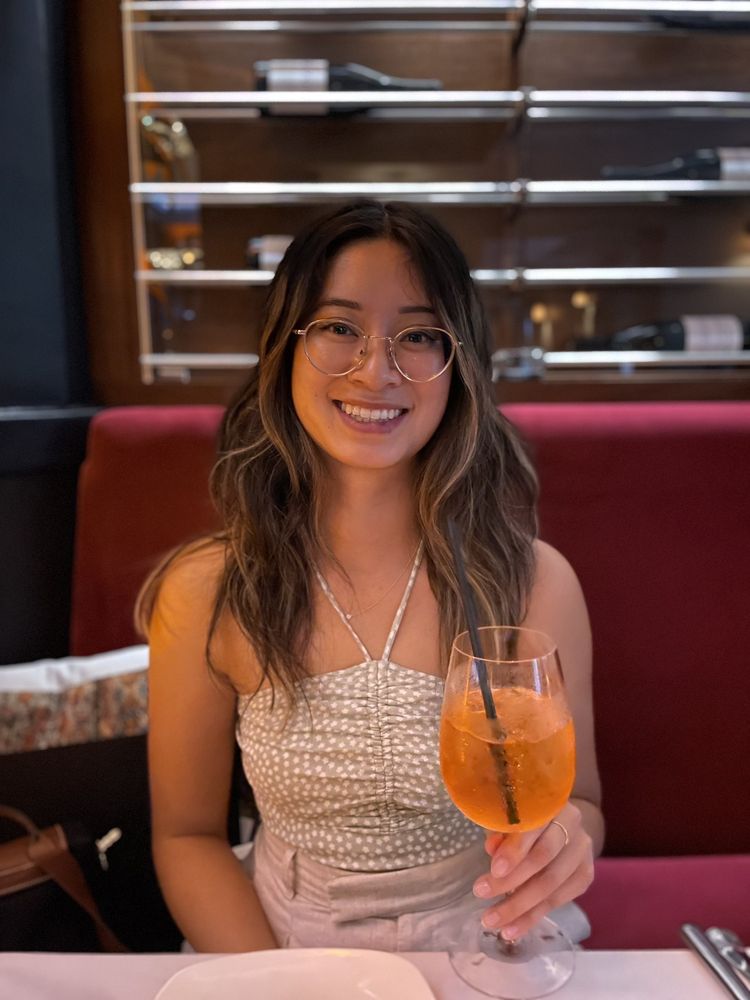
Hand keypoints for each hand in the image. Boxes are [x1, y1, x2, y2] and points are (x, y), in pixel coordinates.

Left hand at [472, 801, 593, 940]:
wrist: (559, 823)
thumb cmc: (525, 817)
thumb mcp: (509, 817)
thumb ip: (500, 830)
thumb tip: (492, 849)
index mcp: (552, 802)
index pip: (535, 827)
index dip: (515, 850)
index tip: (493, 870)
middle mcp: (573, 825)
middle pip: (544, 858)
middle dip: (511, 881)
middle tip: (482, 894)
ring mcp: (583, 851)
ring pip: (551, 885)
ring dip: (519, 907)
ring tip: (491, 920)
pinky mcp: (585, 875)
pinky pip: (558, 901)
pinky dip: (532, 917)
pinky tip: (511, 929)